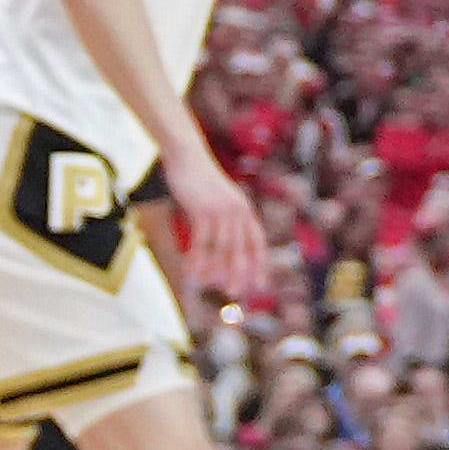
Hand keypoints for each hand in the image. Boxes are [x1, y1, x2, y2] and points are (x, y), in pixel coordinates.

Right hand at [157, 157, 270, 308]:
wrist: (188, 157)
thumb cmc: (200, 183)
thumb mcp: (216, 203)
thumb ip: (222, 223)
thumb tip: (218, 252)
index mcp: (244, 208)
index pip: (257, 241)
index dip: (259, 263)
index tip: (260, 284)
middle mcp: (238, 209)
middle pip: (242, 247)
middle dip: (239, 272)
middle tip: (234, 292)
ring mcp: (222, 209)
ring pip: (223, 246)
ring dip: (214, 268)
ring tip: (208, 286)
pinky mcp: (203, 208)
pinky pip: (201, 239)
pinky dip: (196, 258)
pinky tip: (191, 272)